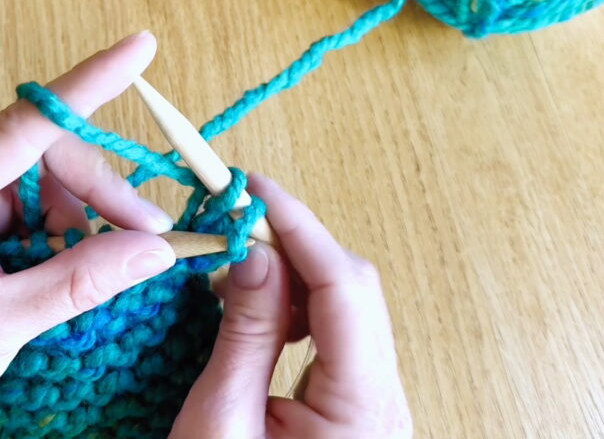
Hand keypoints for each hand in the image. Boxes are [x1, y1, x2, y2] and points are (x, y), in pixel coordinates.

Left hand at [0, 32, 178, 437]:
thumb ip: (78, 281)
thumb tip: (153, 248)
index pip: (22, 126)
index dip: (86, 86)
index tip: (137, 49)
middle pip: (44, 152)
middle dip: (100, 189)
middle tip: (148, 234)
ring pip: (45, 178)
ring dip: (85, 213)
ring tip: (106, 261)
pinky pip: (34, 206)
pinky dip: (65, 230)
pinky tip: (75, 263)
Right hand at [171, 174, 411, 437]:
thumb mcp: (221, 422)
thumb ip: (244, 334)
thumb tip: (251, 253)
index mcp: (362, 408)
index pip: (345, 287)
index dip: (299, 226)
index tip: (252, 188)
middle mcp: (381, 398)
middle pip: (349, 289)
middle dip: (290, 244)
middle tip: (230, 217)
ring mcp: (369, 401)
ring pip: (340, 306)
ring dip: (287, 273)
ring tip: (229, 263)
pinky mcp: (350, 404)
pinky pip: (328, 334)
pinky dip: (288, 307)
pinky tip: (248, 305)